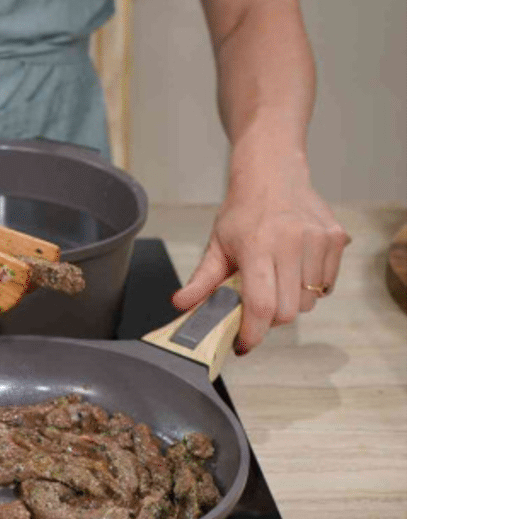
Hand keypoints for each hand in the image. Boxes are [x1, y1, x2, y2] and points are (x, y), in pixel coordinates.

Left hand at [171, 156, 349, 354]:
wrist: (274, 173)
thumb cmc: (243, 213)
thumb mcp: (217, 245)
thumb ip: (201, 281)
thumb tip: (181, 306)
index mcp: (258, 246)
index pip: (262, 304)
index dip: (254, 332)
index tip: (244, 344)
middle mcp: (291, 242)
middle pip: (288, 311)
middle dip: (270, 320)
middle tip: (258, 307)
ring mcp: (318, 240)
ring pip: (309, 302)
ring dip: (292, 303)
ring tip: (277, 281)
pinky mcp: (337, 239)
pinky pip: (326, 285)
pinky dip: (311, 288)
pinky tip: (295, 269)